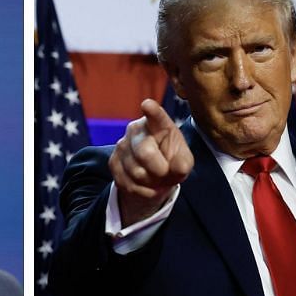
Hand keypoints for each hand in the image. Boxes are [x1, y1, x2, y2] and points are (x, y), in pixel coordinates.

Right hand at [109, 99, 193, 225]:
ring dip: (151, 182)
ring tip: (155, 178)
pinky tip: (146, 185)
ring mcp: (121, 145)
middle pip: (145, 153)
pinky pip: (128, 184)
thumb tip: (178, 168)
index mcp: (158, 124)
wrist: (153, 174)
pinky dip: (142, 190)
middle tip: (165, 173)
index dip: (152, 111)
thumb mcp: (183, 161)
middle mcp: (136, 130)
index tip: (147, 105)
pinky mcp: (112, 162)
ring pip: (137, 173)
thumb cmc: (171, 161)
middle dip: (159, 170)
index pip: (155, 116)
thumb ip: (183, 164)